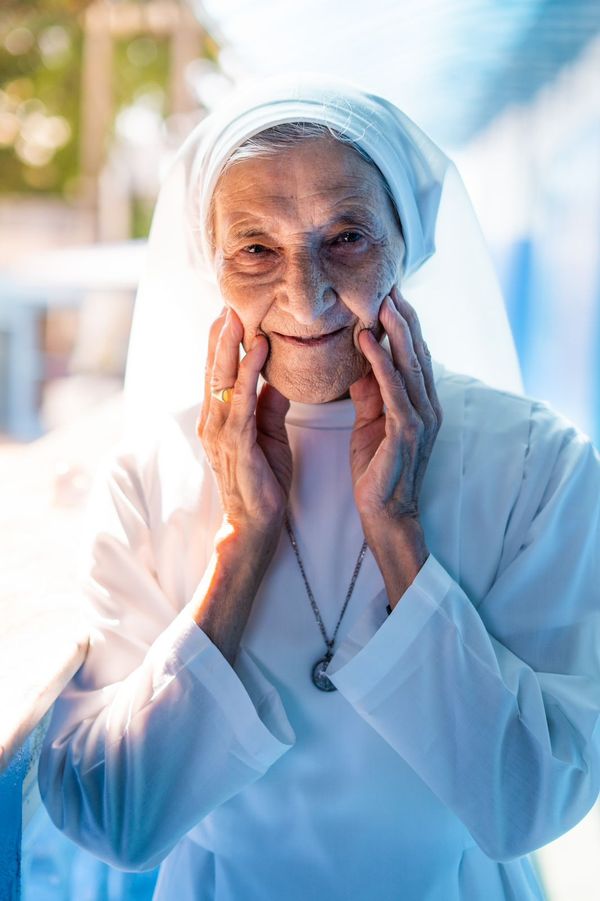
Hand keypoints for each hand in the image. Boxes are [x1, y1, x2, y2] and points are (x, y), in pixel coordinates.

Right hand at [196, 307, 291, 539]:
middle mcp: (213, 420)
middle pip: (213, 367)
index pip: (218, 371)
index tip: (233, 309)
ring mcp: (220, 431)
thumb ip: (269, 404)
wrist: (257, 524)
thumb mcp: (269, 433)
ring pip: (222, 377)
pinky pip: (242, 400)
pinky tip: (259, 347)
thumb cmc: (263, 481)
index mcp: (220, 417)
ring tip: (238, 312)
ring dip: (231, 343)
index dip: (223, 340)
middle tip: (229, 299)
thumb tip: (278, 375)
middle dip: (221, 332)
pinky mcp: (235, 443)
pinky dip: (249, 370)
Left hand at [350, 286, 441, 536]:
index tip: (388, 293)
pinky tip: (365, 340)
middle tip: (388, 285)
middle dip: (403, 317)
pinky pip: (393, 390)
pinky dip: (380, 362)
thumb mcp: (371, 422)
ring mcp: (421, 418)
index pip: (414, 354)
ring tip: (379, 302)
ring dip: (394, 331)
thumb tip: (361, 361)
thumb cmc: (377, 470)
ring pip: (409, 365)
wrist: (385, 513)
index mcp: (421, 403)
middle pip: (417, 351)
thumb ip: (371, 392)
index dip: (404, 323)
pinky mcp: (406, 432)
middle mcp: (428, 406)